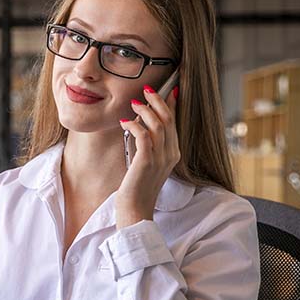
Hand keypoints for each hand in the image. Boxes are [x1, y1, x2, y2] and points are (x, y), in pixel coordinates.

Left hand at [116, 84, 179, 227]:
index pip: (175, 123)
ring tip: (133, 104)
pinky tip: (124, 122)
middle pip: (169, 119)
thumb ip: (148, 147)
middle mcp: (171, 154)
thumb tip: (142, 127)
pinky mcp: (146, 162)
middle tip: (146, 89)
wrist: (136, 211)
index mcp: (174, 153)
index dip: (172, 104)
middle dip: (158, 100)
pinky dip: (134, 125)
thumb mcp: (147, 164)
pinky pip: (143, 135)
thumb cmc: (137, 188)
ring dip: (145, 110)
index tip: (169, 89)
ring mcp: (160, 158)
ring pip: (158, 124)